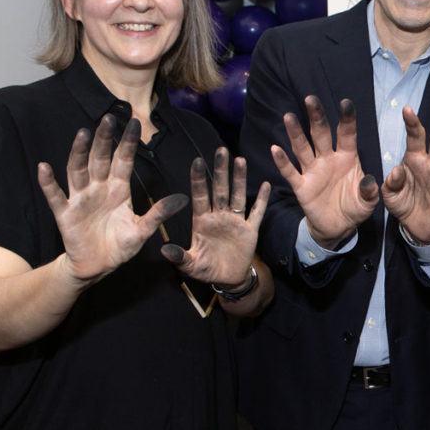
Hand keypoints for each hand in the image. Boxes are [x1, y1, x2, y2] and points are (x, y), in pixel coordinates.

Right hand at [37, 116, 187, 284]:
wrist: (99, 266)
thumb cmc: (120, 246)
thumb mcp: (142, 230)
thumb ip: (159, 213)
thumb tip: (182, 199)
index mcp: (119, 189)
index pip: (123, 160)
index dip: (128, 143)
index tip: (135, 122)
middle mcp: (99, 188)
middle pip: (100, 159)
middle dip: (104, 139)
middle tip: (108, 119)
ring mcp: (81, 199)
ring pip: (78, 170)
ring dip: (79, 152)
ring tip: (82, 134)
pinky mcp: (65, 214)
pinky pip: (56, 196)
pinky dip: (49, 183)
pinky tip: (44, 168)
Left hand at [159, 148, 269, 288]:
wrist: (228, 279)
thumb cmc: (206, 269)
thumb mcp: (190, 265)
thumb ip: (179, 257)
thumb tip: (164, 250)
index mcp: (202, 221)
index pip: (200, 196)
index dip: (199, 179)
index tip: (197, 161)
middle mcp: (218, 216)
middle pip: (219, 189)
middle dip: (220, 171)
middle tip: (220, 151)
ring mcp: (235, 221)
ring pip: (237, 195)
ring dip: (239, 179)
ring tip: (240, 160)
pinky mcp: (250, 230)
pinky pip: (256, 212)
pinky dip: (261, 200)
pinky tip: (265, 185)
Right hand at [271, 96, 379, 246]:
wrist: (339, 227)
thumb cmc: (355, 208)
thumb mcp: (368, 201)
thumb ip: (370, 191)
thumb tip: (370, 181)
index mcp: (347, 158)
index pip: (346, 134)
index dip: (346, 119)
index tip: (345, 103)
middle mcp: (328, 159)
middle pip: (320, 134)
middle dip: (316, 117)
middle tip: (311, 99)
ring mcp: (313, 171)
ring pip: (302, 148)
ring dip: (296, 133)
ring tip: (289, 117)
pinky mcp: (301, 186)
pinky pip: (290, 172)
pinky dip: (283, 161)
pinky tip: (276, 149)